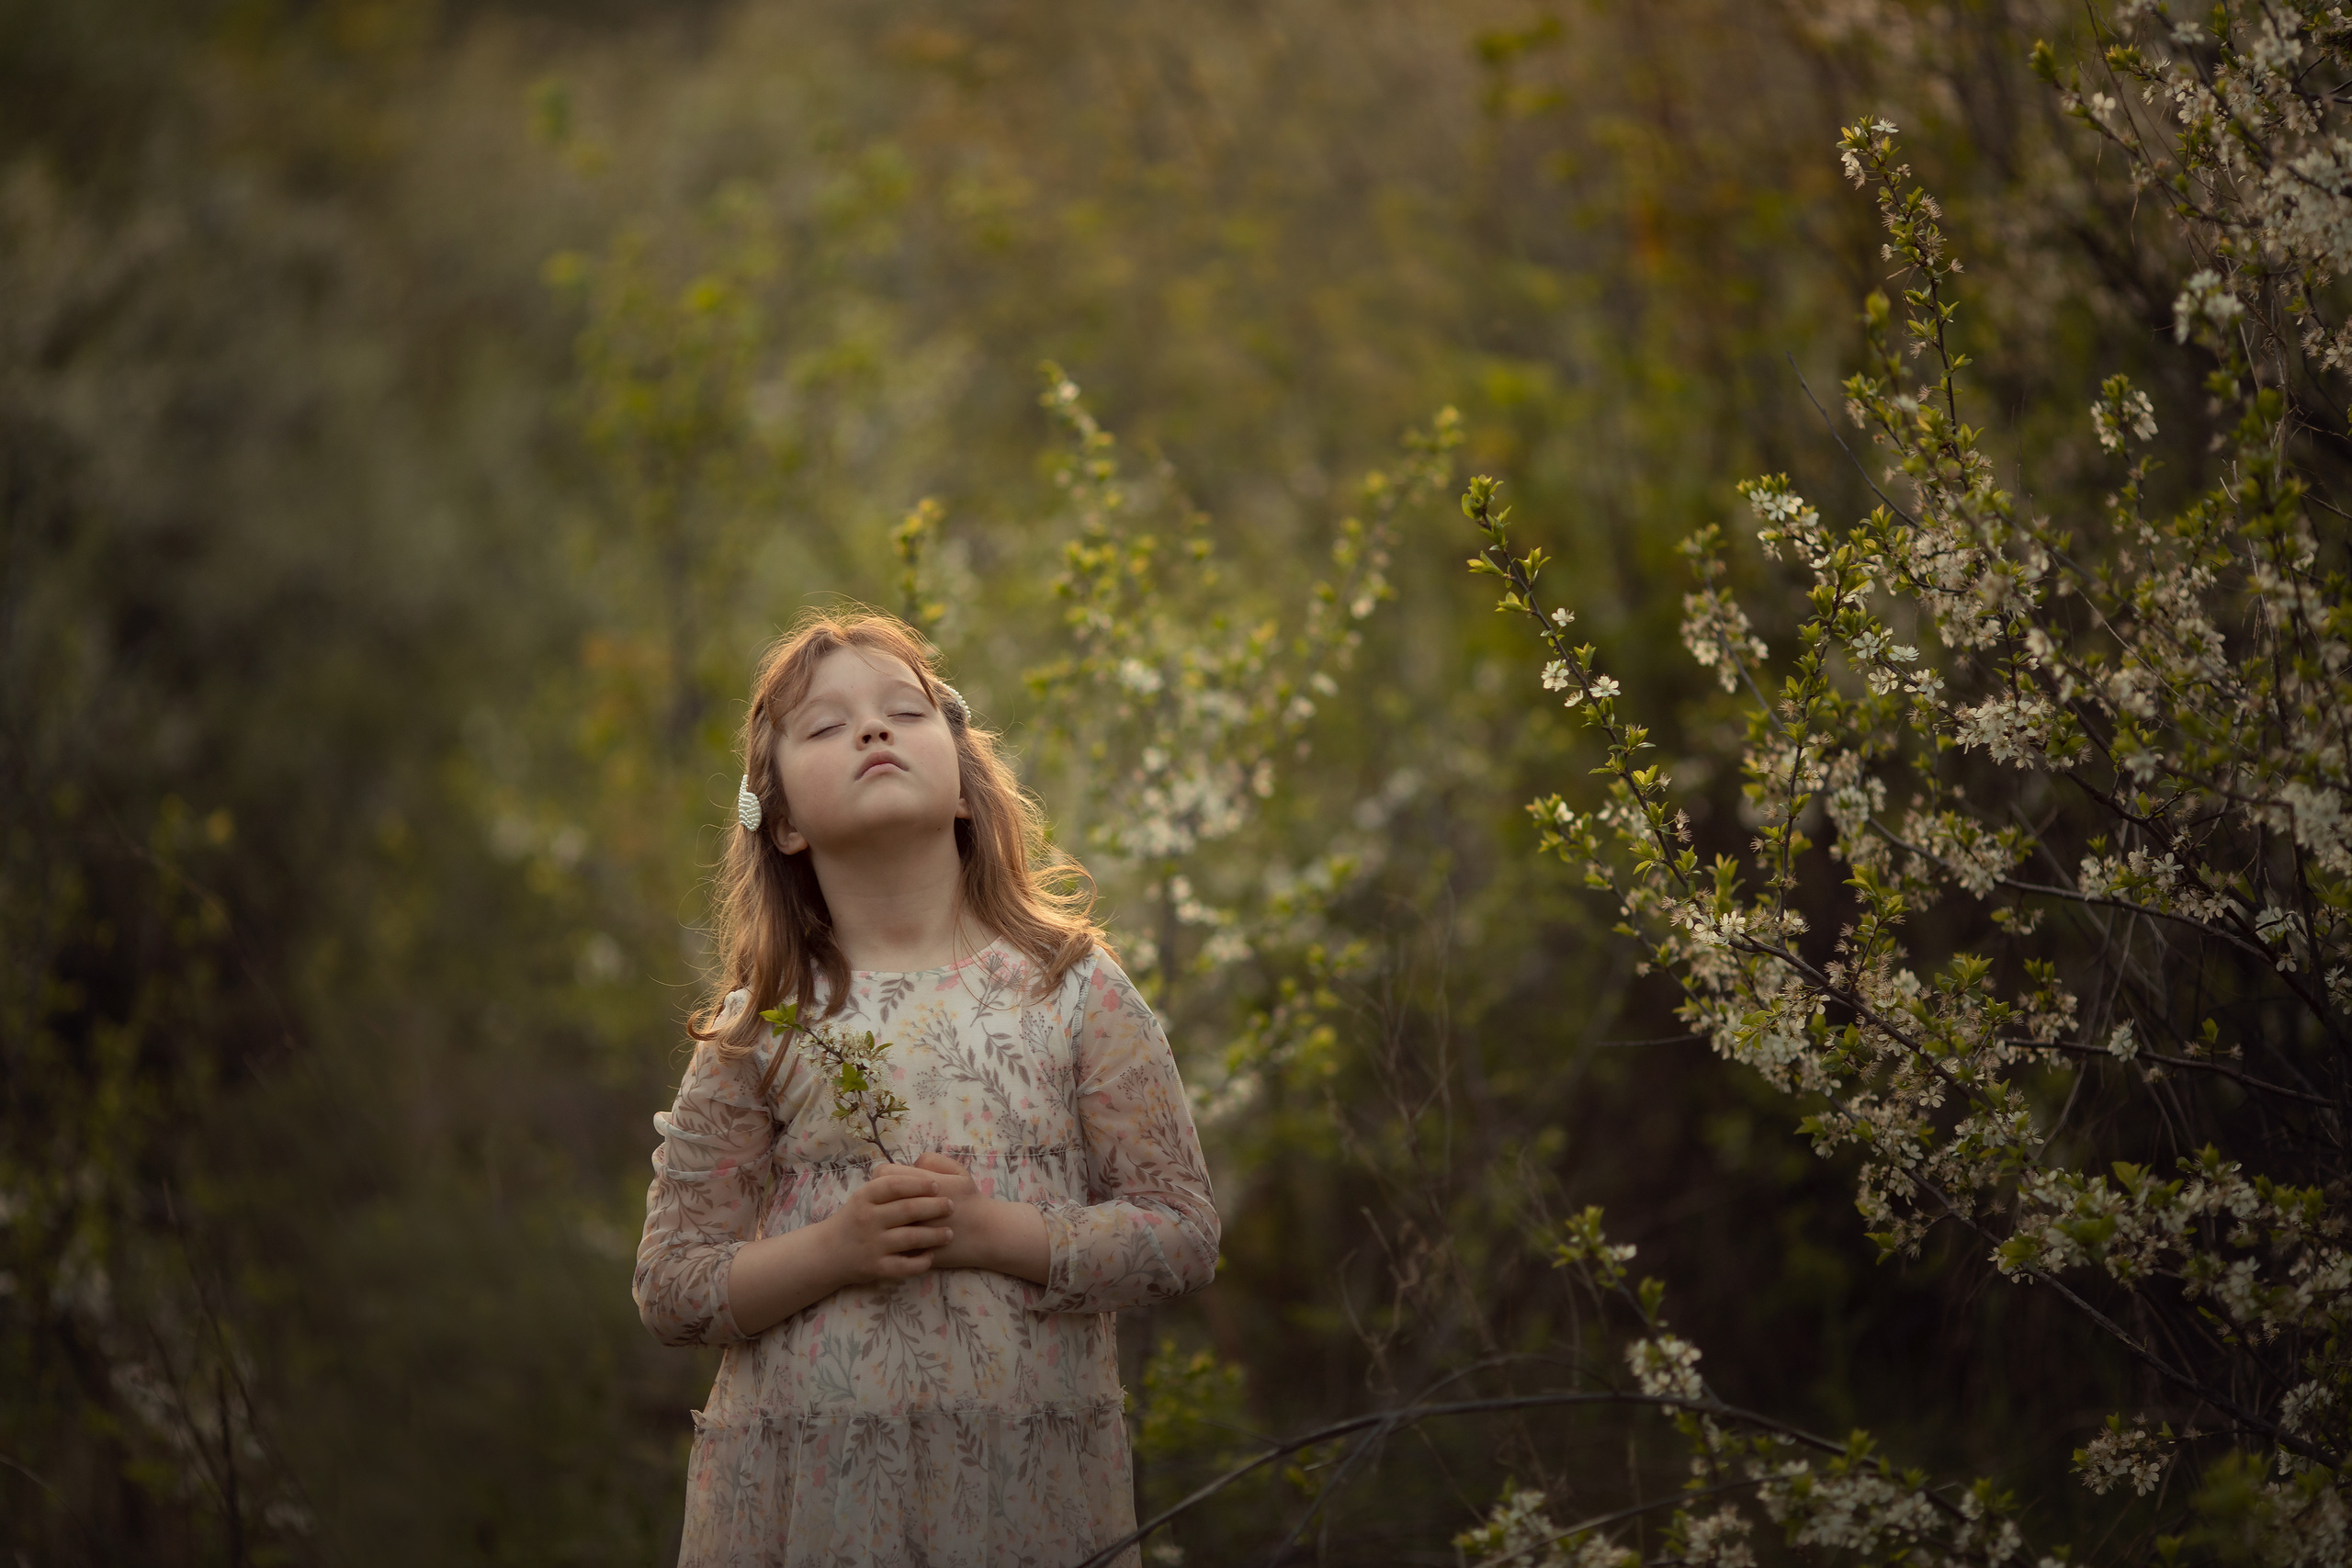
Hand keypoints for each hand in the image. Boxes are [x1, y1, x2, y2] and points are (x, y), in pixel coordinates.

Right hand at [820, 1168, 956, 1284]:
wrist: (827, 1253)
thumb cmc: (854, 1220)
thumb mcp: (864, 1197)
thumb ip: (888, 1185)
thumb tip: (923, 1169)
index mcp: (865, 1197)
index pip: (894, 1185)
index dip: (918, 1184)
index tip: (937, 1185)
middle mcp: (868, 1219)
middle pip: (908, 1210)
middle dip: (934, 1207)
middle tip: (951, 1206)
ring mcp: (872, 1245)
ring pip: (910, 1238)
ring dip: (934, 1235)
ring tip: (949, 1234)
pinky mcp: (876, 1268)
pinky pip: (904, 1266)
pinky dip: (921, 1262)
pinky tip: (931, 1256)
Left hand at [894, 1152, 1048, 1282]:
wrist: (985, 1234)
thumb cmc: (971, 1200)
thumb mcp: (958, 1171)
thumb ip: (932, 1161)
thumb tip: (910, 1164)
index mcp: (923, 1185)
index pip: (884, 1174)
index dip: (884, 1176)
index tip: (891, 1183)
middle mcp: (914, 1208)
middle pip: (877, 1198)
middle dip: (879, 1199)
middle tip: (887, 1202)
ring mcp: (912, 1232)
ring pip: (881, 1223)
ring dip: (882, 1220)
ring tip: (889, 1219)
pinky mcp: (912, 1252)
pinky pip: (890, 1245)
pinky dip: (889, 1241)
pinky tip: (896, 1237)